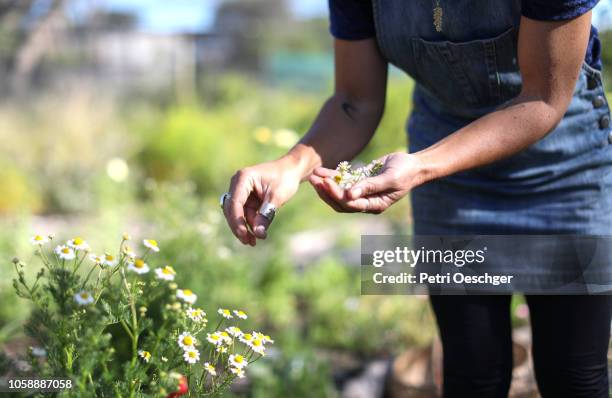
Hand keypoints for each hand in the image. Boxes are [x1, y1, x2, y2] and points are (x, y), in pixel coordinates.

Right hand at [224, 158, 300, 245]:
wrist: (292, 170)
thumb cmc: (285, 178)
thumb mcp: (277, 197)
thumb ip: (266, 214)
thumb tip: (258, 234)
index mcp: (243, 178)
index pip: (235, 202)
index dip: (237, 221)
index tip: (244, 235)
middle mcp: (238, 184)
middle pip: (232, 210)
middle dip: (239, 227)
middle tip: (248, 242)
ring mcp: (241, 191)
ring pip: (237, 214)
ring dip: (244, 228)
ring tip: (253, 242)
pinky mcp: (246, 198)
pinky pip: (244, 214)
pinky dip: (249, 224)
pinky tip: (256, 235)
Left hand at [308, 152, 423, 213]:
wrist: (413, 164)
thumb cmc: (405, 172)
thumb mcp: (390, 179)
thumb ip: (370, 186)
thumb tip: (349, 194)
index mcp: (374, 205)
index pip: (350, 204)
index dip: (336, 195)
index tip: (326, 183)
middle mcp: (365, 201)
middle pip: (340, 202)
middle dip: (326, 192)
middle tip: (314, 180)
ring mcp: (361, 192)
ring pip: (339, 192)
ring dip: (325, 185)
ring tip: (313, 176)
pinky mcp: (359, 181)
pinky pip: (342, 181)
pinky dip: (331, 176)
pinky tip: (320, 170)